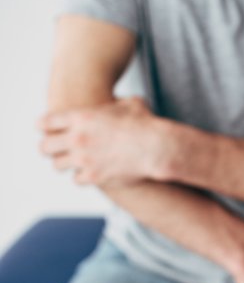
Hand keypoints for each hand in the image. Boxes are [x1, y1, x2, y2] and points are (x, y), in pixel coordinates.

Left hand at [38, 97, 167, 185]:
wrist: (158, 148)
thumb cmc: (148, 124)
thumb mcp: (131, 104)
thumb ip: (116, 104)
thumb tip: (119, 103)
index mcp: (81, 117)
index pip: (46, 122)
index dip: (45, 125)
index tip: (49, 128)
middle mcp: (77, 138)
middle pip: (45, 146)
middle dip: (50, 147)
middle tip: (56, 148)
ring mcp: (84, 160)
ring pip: (58, 165)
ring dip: (65, 162)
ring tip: (74, 161)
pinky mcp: (94, 177)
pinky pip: (76, 179)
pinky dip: (82, 176)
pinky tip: (90, 171)